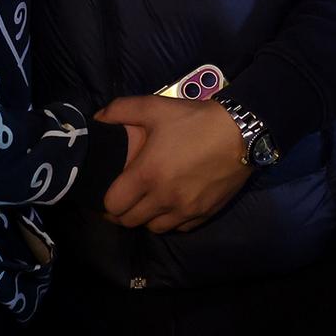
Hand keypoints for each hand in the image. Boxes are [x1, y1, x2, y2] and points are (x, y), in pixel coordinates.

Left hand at [95, 96, 249, 234]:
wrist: (239, 132)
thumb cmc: (192, 120)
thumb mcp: (154, 106)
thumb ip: (120, 110)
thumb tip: (97, 119)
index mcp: (147, 174)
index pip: (113, 205)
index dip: (105, 201)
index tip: (107, 191)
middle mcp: (164, 198)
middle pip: (130, 221)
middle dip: (122, 212)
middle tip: (123, 198)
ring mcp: (186, 210)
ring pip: (154, 228)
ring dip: (145, 218)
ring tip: (146, 201)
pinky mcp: (204, 214)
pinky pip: (179, 228)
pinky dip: (170, 220)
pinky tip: (170, 203)